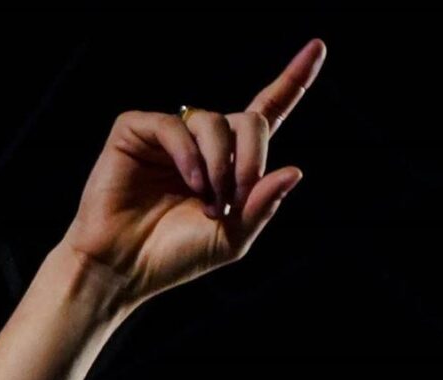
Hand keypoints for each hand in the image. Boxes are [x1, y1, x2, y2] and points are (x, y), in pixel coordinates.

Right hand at [60, 39, 323, 308]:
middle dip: (251, 158)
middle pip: (248, 120)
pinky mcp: (136, 130)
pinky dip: (188, 155)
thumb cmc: (173, 257)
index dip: (293, 80)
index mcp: (229, 163)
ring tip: (206, 200)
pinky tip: (189, 183)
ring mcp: (169, 133)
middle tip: (235, 197)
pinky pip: (174, 124)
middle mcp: (201, 141)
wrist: (123, 269)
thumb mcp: (230, 239)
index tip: (318, 48)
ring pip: (213, 120)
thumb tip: (294, 170)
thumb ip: (261, 206)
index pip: (267, 112)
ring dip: (219, 164)